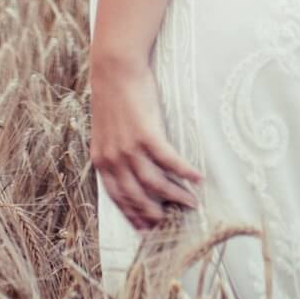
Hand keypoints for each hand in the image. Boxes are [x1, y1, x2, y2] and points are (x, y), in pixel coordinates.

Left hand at [90, 55, 202, 232]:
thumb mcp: (105, 131)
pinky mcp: (147, 134)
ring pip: (154, 183)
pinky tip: (198, 178)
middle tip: (171, 222)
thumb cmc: (113, 97)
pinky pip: (169, 160)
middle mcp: (114, 159)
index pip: (117, 197)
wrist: (114, 69)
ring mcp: (130, 147)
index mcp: (101, 160)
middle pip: (136, 196)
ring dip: (175, 195)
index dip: (133, 215)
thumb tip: (127, 168)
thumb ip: (113, 152)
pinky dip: (185, 171)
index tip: (146, 229)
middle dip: (155, 213)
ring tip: (192, 203)